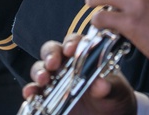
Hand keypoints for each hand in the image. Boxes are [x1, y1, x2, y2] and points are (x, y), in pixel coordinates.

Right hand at [21, 36, 136, 114]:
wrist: (112, 114)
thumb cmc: (115, 95)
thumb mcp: (117, 90)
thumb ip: (109, 86)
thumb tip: (100, 85)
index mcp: (85, 55)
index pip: (75, 41)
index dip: (71, 42)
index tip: (72, 49)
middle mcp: (68, 64)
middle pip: (52, 50)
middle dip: (50, 54)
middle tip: (53, 63)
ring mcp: (57, 79)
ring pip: (41, 67)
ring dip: (39, 71)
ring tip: (43, 79)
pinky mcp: (49, 96)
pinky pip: (35, 90)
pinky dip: (31, 90)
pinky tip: (30, 92)